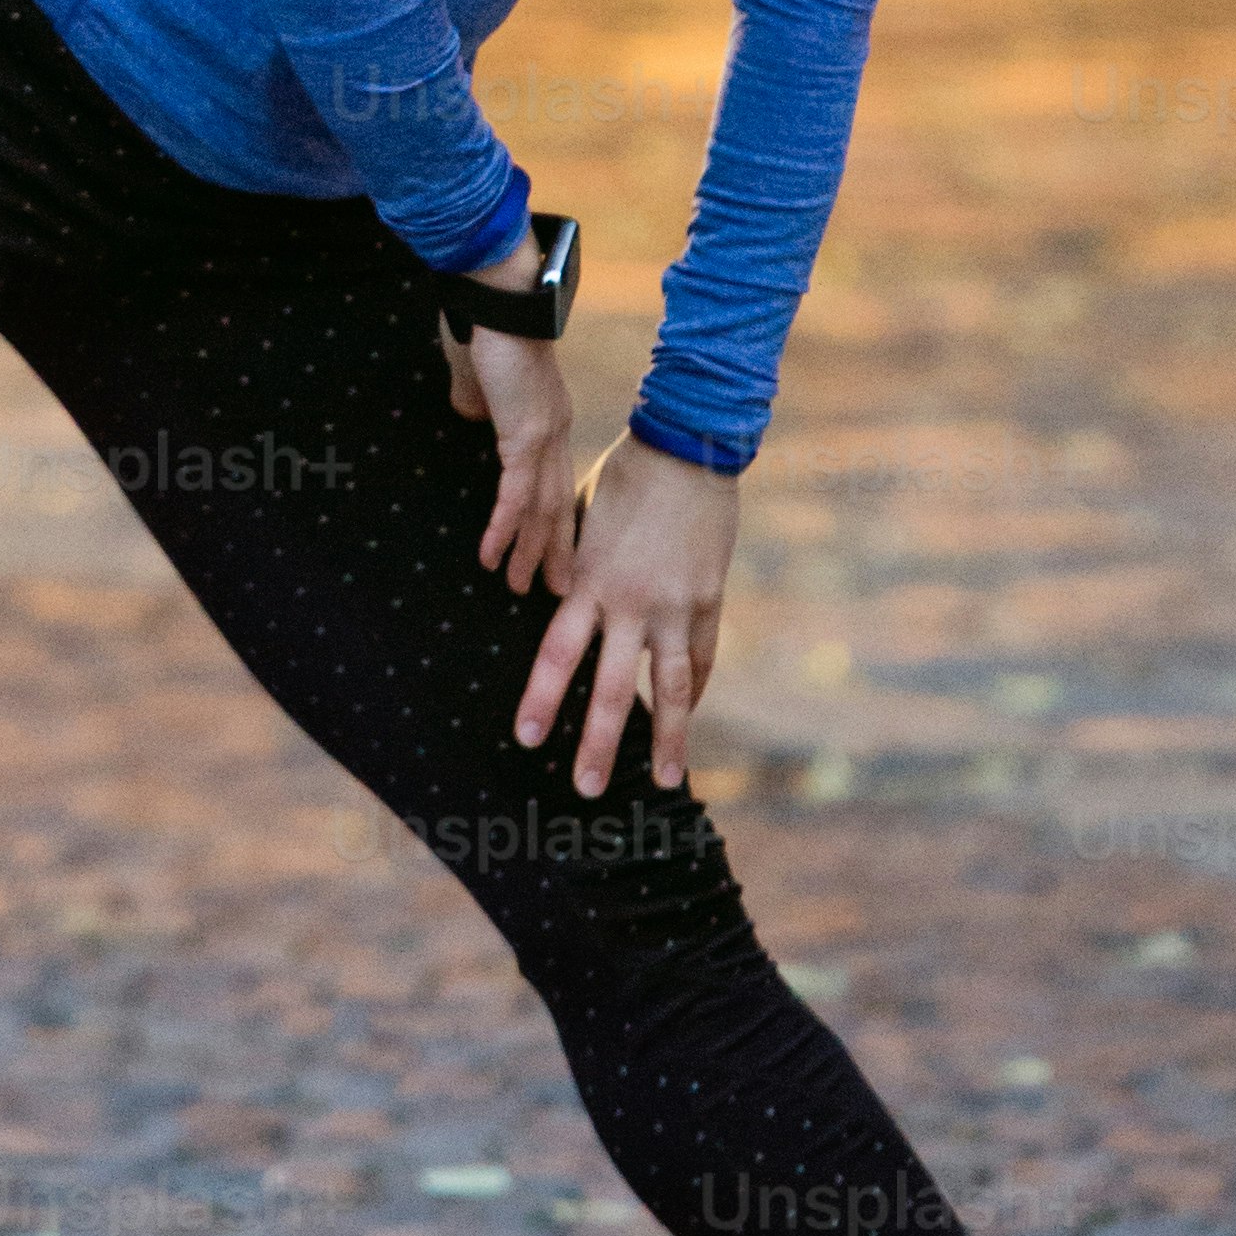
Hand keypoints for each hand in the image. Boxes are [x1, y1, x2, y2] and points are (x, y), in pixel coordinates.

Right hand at [438, 234, 576, 598]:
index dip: (557, 522)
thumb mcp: (484, 377)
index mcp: (548, 419)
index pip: (556, 481)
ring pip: (540, 509)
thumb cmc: (489, 326)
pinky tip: (493, 556)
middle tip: (553, 592)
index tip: (556, 554)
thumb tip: (470, 415)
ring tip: (520, 588)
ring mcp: (542, 436)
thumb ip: (480, 401)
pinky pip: (515, 494)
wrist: (500, 297)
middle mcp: (554, 433)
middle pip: (557, 506)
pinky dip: (504, 528)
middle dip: (555, 552)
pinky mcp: (523, 435)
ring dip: (529, 552)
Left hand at [511, 433, 737, 795]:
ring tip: (665, 782)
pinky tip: (686, 717)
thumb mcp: (584, 520)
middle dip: (598, 743)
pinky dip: (692, 691)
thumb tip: (558, 599)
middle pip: (610, 688)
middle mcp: (629, 603)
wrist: (687, 446)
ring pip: (668, 688)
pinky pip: (700, 658)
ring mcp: (673, 605)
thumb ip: (574, 566)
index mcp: (588, 581)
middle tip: (586, 790)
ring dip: (666, 739)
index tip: (527, 738)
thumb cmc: (625, 476)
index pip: (558, 653)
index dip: (542, 698)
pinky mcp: (708, 599)